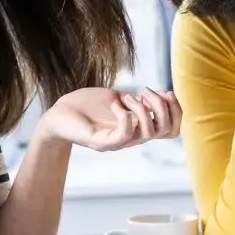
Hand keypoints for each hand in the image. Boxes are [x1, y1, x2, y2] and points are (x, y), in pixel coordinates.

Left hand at [38, 87, 180, 152]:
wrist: (58, 115)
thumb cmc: (87, 105)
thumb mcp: (120, 97)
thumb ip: (140, 98)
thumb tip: (165, 93)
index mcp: (139, 128)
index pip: (173, 129)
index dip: (176, 109)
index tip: (164, 91)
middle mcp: (133, 138)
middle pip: (167, 130)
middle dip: (163, 106)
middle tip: (144, 91)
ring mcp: (119, 142)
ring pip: (149, 132)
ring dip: (142, 108)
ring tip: (126, 97)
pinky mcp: (102, 143)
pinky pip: (124, 134)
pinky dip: (124, 116)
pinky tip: (114, 104)